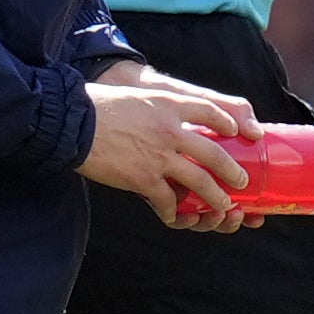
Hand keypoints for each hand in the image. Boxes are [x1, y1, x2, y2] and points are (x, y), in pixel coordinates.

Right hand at [82, 77, 256, 227]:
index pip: (211, 111)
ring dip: (215, 197)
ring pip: (200, 182)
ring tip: (224, 205)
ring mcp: (159, 156)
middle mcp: (171, 131)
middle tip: (242, 181)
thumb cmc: (100, 106)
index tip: (240, 131)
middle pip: (214, 153)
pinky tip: (175, 216)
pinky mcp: (143, 178)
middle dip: (232, 171)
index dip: (230, 121)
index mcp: (169, 106)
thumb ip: (160, 106)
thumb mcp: (139, 96)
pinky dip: (173, 212)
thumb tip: (172, 117)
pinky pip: (167, 201)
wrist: (71, 123)